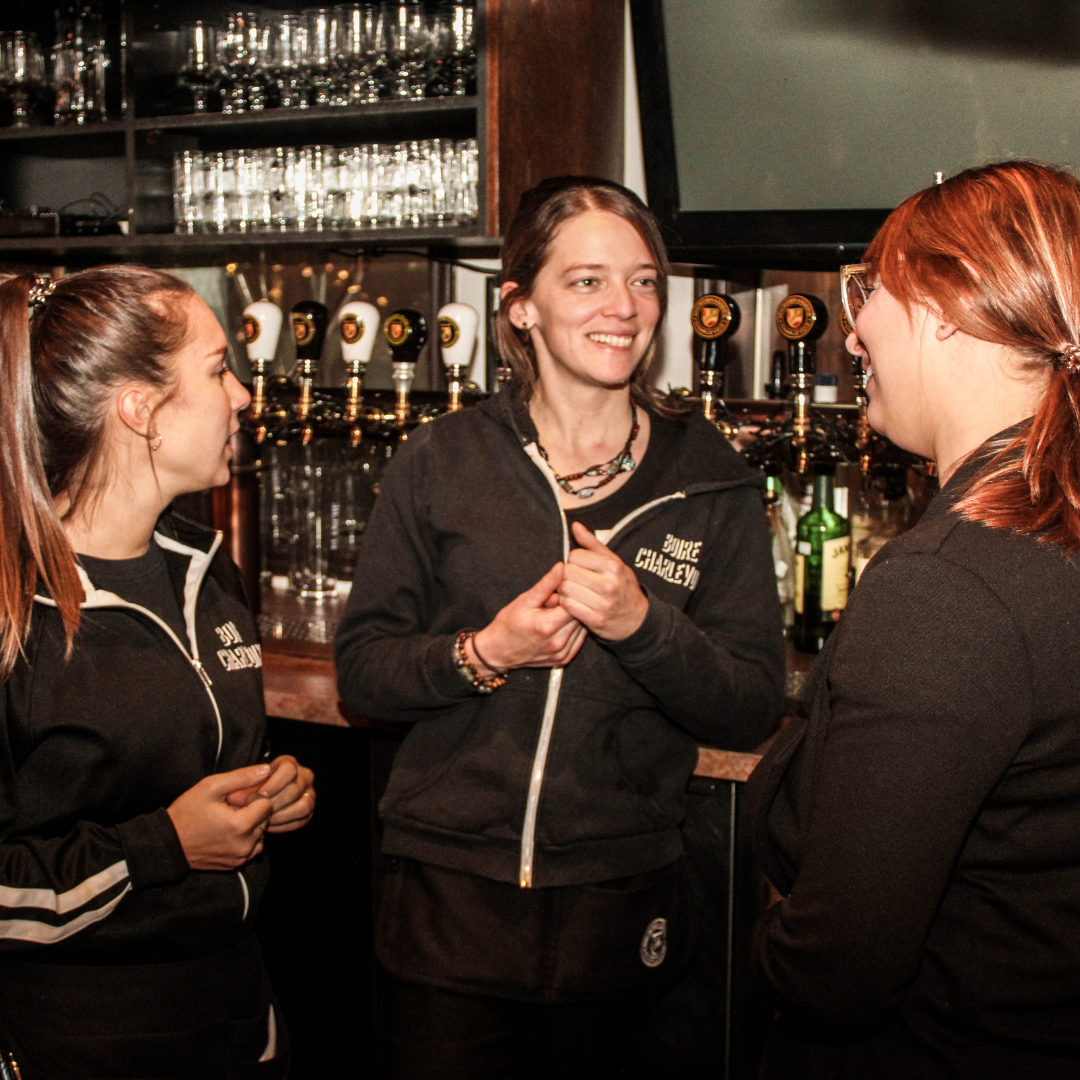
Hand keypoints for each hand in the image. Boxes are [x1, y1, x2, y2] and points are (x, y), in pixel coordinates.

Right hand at [167, 764, 275, 870]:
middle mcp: (244, 845)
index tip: (232, 799)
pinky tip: (227, 832)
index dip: (250, 798)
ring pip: (260, 833)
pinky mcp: (235, 864)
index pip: (267, 804)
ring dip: (250, 825)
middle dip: (251, 811)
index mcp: (240, 825)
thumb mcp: (211, 787)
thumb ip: (242, 777)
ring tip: (226, 820)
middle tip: (227, 809)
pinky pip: (253, 847)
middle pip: (265, 819)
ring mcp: (240, 857)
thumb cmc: (186, 813)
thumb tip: (266, 770)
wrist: (168, 843)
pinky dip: (246, 838)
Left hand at [226, 755, 315, 833]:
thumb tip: (245, 786)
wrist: (253, 801)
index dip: (275, 783)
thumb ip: (243, 780)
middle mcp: (304, 776)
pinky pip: (303, 819)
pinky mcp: (308, 810)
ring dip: (282, 815)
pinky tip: (270, 825)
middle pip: (295, 789)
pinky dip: (285, 825)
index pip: (289, 769)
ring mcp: (309, 793)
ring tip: (264, 819)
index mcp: (289, 764)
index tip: (261, 794)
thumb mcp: (243, 780)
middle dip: (275, 802)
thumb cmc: (248, 788)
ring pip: (304, 806)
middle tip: (259, 811)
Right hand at [470, 562, 586, 673]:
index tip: (556, 594)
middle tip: (553, 605)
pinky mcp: (564, 659)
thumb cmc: (508, 624)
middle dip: (571, 606)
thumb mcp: (524, 600)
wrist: (498, 652)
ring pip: (582, 627)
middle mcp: (558, 642)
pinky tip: (558, 626)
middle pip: (580, 615)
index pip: (574, 603)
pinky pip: (579, 639)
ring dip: (573, 618)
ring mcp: (562, 653)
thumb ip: (546, 584)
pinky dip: (573, 630)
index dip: (568, 595)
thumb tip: (562, 567)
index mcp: (547, 626)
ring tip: (554, 616)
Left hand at [559, 522, 648, 640]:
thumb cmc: (622, 585)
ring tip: (574, 590)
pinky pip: (567, 605)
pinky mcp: (595, 619)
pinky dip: (567, 603)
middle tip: (575, 580)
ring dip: (565, 590)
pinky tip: (575, 602)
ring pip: (565, 589)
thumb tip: (575, 526)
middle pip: (568, 572)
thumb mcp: (613, 561)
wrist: (638, 618)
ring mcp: (602, 603)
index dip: (574, 560)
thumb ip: (592, 543)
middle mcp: (608, 584)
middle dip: (567, 575)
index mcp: (612, 566)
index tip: (580, 567)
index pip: (575, 555)